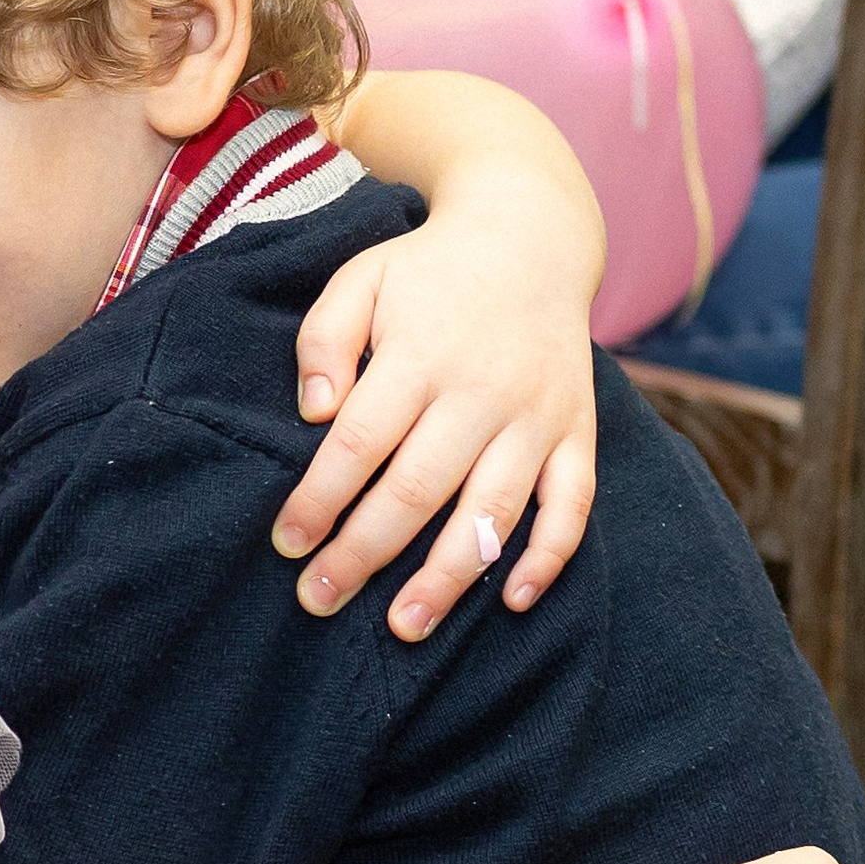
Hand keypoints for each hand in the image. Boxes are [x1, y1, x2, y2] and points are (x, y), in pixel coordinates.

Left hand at [273, 207, 598, 640]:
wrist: (532, 238)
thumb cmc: (426, 272)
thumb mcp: (361, 279)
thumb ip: (324, 340)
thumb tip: (314, 412)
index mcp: (421, 354)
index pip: (360, 442)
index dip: (320, 499)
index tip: (287, 544)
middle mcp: (483, 391)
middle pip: (419, 488)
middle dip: (365, 553)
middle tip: (320, 601)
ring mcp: (537, 416)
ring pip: (494, 509)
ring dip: (450, 576)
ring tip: (405, 625)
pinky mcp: (577, 432)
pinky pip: (573, 503)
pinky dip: (550, 556)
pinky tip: (513, 601)